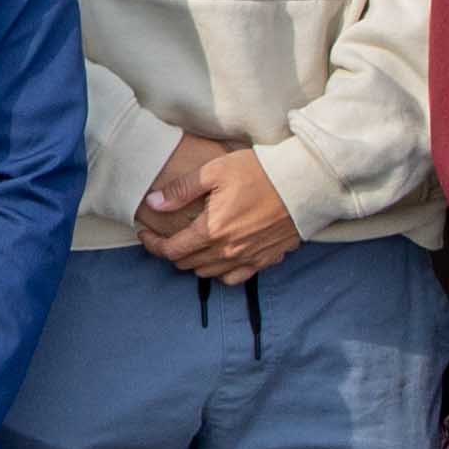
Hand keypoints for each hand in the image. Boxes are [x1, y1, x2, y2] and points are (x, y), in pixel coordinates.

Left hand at [133, 137, 302, 286]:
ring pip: (209, 273)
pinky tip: (220, 257)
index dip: (153, 245)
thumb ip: (181, 190)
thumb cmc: (260, 172)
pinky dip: (222, 271)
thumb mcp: (215, 171)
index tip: (145, 235)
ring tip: (191, 245)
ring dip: (195, 262)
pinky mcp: (265, 259)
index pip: (171, 250)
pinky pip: (236, 277)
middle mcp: (228, 251)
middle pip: (188, 264)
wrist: (303, 183)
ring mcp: (248, 258)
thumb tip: (153, 203)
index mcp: (212, 230)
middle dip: (171, 252)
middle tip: (166, 236)